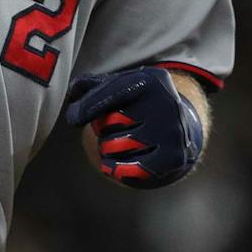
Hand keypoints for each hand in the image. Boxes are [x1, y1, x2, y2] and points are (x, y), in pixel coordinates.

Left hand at [62, 67, 206, 189]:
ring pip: (114, 148)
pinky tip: (122, 162)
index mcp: (149, 81)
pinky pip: (128, 170)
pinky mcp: (173, 157)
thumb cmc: (138, 103)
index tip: (73, 118)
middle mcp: (164, 104)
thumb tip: (74, 91)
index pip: (108, 95)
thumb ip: (92, 85)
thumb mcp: (119, 85)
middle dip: (102, 129)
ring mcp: (171, 132)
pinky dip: (117, 169)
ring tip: (121, 142)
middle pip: (108, 124)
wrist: (177, 125)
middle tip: (114, 128)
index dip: (86, 108)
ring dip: (107, 150)